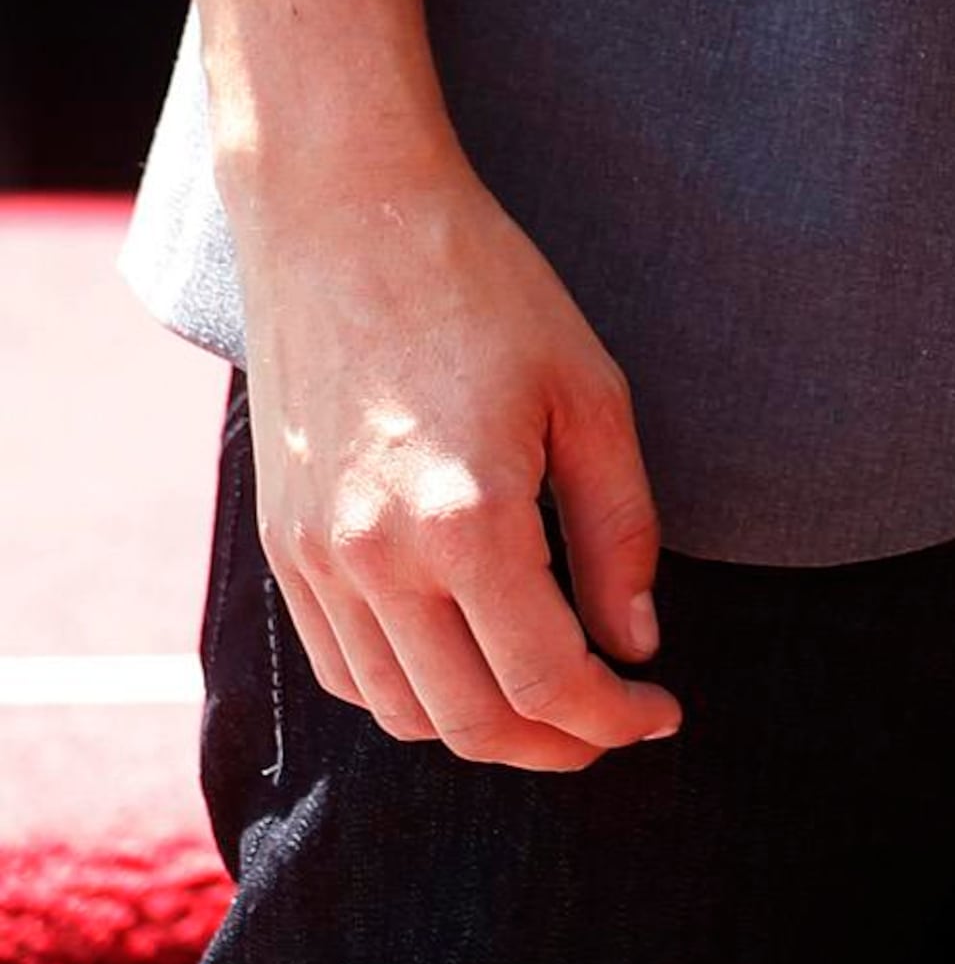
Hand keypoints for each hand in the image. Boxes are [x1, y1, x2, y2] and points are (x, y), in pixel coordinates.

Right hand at [235, 149, 676, 774]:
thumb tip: (635, 643)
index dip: (614, 719)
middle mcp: (379, 560)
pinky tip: (462, 661)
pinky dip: (407, 694)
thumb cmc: (485, 288)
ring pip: (399, 714)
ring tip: (546, 699)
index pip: (548, 682)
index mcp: (468, 521)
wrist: (344, 217)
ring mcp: (318, 561)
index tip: (661, 711)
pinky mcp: (283, 547)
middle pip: (471, 725)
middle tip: (612, 725)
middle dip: (556, 746)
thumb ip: (618, 531)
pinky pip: (344, 669)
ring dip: (480, 731)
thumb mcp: (589, 393)